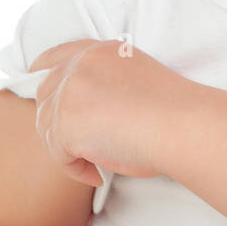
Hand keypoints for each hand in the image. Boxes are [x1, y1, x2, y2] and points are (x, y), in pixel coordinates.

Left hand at [28, 38, 179, 181]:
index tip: (47, 96)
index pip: (56, 56)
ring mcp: (69, 92)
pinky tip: (98, 174)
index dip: (45, 76)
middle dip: (58, 121)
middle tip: (82, 144)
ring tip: (99, 161)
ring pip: (48, 127)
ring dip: (69, 148)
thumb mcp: (135, 79)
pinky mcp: (65, 123)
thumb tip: (88, 115)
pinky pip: (59, 155)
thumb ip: (106, 85)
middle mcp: (80, 65)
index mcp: (99, 51)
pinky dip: (76, 169)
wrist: (181, 124)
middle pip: (46, 95)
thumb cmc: (172, 112)